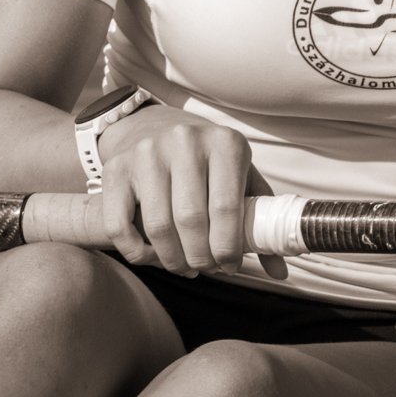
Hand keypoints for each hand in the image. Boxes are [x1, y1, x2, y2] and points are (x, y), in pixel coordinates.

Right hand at [97, 106, 286, 279]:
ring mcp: (147, 153)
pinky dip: (137, 253)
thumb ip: (259, 218)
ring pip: (158, 226)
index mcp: (225, 143)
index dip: (228, 248)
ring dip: (173, 260)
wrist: (153, 126)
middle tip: (205, 268)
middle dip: (200, 257)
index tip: (230, 267)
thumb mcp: (239, 177)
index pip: (226, 207)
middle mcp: (185, 141)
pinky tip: (153, 256)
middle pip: (191, 220)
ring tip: (185, 266)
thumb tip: (279, 270)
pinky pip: (119, 226)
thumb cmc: (206, 162)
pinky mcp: (116, 169)